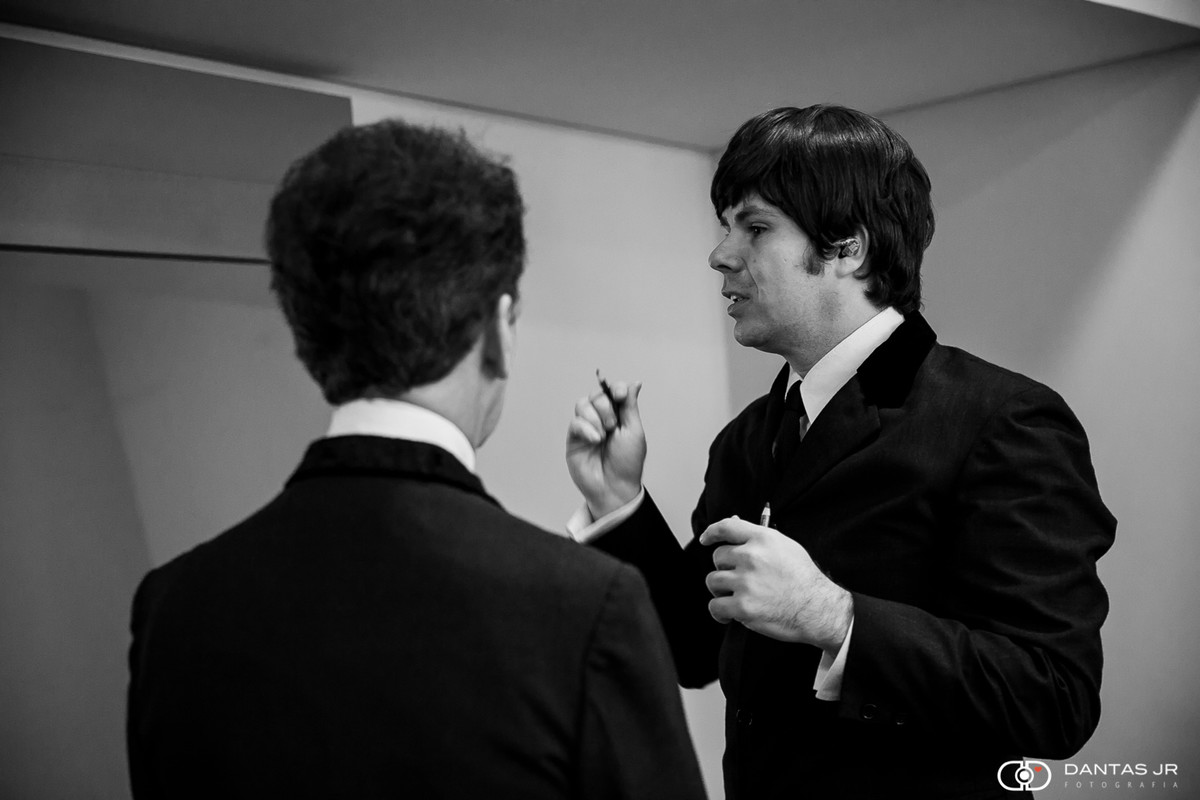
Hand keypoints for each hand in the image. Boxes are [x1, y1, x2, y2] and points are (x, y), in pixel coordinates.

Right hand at [566, 380, 645, 517]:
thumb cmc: (627, 463)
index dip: (615, 388)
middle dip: (605, 407)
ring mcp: (586, 427)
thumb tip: (635, 383)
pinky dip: (586, 428)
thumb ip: (630, 406)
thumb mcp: (634, 431)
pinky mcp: (574, 438)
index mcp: (618, 415)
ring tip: (604, 436)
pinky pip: (575, 422)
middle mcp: (601, 418)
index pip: (613, 391)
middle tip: (613, 426)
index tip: (620, 396)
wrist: (615, 487)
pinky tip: (595, 440)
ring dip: (595, 417)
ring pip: (582, 404)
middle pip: (596, 395)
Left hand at [699, 517, 852, 651]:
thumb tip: (734, 524)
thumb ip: (758, 538)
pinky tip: (728, 614)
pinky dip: (719, 612)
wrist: (818, 609)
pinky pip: (715, 606)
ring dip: (721, 590)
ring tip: (736, 596)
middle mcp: (751, 557)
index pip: (726, 527)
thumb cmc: (804, 578)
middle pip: (718, 557)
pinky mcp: (743, 606)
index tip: (706, 539)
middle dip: (725, 568)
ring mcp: (746, 582)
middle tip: (739, 579)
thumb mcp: (785, 547)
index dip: (712, 532)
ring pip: (713, 581)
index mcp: (763, 539)